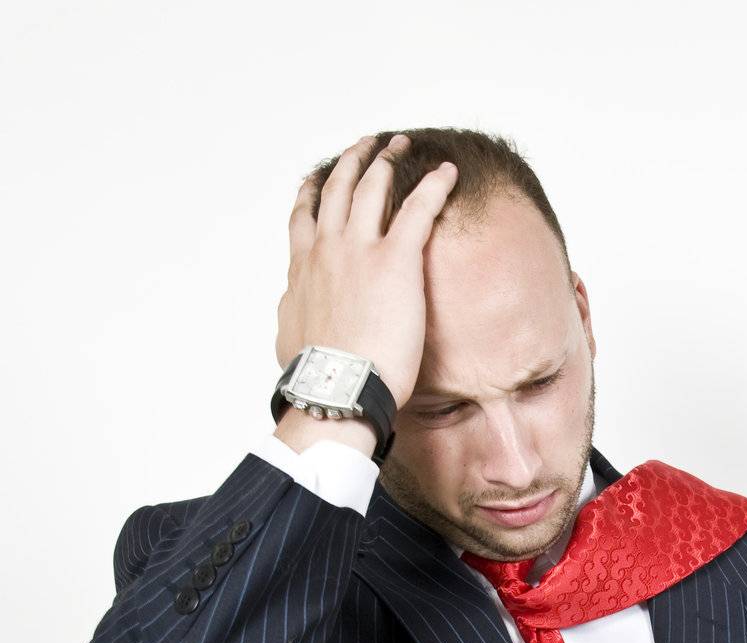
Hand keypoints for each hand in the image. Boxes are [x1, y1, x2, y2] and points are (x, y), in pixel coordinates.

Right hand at [275, 132, 458, 409]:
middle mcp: (327, 248)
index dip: (312, 191)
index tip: (317, 178)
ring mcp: (360, 249)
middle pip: (338, 189)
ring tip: (400, 145)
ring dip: (387, 160)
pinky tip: (447, 171)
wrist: (336, 386)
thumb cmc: (317, 374)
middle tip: (367, 144)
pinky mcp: (396, 259)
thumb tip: (291, 307)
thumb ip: (294, 312)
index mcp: (302, 268)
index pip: (304, 217)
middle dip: (353, 161)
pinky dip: (434, 185)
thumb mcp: (291, 336)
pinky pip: (418, 209)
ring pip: (372, 188)